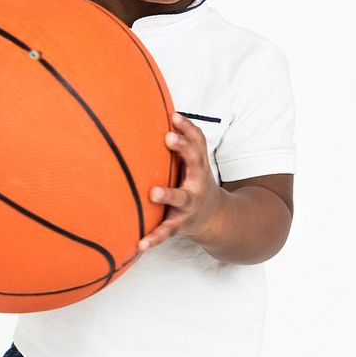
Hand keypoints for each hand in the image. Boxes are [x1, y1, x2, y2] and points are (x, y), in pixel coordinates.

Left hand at [137, 112, 222, 253]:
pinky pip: (166, 231)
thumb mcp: (195, 163)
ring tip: (152, 192)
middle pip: (195, 163)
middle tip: (168, 138)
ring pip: (181, 199)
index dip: (188, 129)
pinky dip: (154, 238)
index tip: (175, 117)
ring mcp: (190, 205)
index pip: (198, 143)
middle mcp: (197, 183)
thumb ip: (184, 143)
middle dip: (183, 149)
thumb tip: (164, 112)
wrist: (215, 220)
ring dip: (168, 194)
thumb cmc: (195, 183)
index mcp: (199, 166)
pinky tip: (140, 244)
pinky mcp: (180, 225)